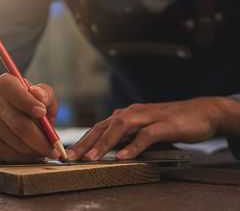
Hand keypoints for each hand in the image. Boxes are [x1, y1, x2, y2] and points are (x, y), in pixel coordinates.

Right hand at [0, 73, 58, 162]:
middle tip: (54, 146)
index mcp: (5, 84)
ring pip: (19, 144)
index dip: (26, 101)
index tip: (42, 113)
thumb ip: (46, 94)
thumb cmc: (31, 109)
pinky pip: (14, 156)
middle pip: (19, 124)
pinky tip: (31, 152)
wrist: (10, 125)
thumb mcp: (43, 98)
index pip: (9, 86)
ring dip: (37, 150)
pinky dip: (28, 158)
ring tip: (43, 148)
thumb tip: (41, 97)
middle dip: (42, 139)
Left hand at [67, 96, 239, 160]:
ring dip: (104, 143)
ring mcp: (148, 117)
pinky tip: (123, 156)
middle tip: (70, 156)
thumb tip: (107, 151)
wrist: (201, 112)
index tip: (68, 154)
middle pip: (104, 127)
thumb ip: (126, 138)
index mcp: (125, 115)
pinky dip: (133, 146)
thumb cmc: (169, 123)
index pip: (99, 128)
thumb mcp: (142, 130)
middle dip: (85, 142)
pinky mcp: (165, 124)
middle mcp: (132, 113)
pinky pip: (146, 135)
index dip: (82, 140)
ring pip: (120, 128)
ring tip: (91, 158)